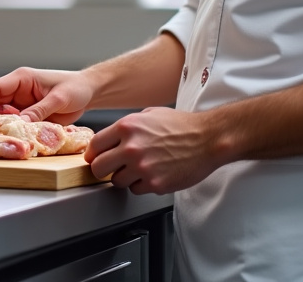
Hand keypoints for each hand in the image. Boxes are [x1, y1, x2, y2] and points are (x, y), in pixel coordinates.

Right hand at [0, 67, 92, 124]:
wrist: (88, 92)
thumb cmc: (75, 88)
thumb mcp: (59, 99)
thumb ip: (39, 110)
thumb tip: (20, 122)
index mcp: (21, 78)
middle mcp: (16, 89)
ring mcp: (20, 102)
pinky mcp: (26, 113)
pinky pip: (11, 122)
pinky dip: (8, 130)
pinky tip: (8, 138)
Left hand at [84, 107, 224, 194]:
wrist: (208, 139)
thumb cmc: (182, 126)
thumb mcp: (149, 114)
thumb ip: (128, 126)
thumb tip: (111, 137)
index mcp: (127, 127)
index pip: (94, 145)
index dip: (94, 153)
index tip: (96, 157)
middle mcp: (131, 147)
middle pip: (98, 167)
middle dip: (102, 169)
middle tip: (111, 168)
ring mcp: (143, 167)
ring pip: (117, 181)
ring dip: (124, 178)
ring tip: (139, 170)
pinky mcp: (155, 184)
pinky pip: (136, 190)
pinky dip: (141, 185)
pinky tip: (152, 175)